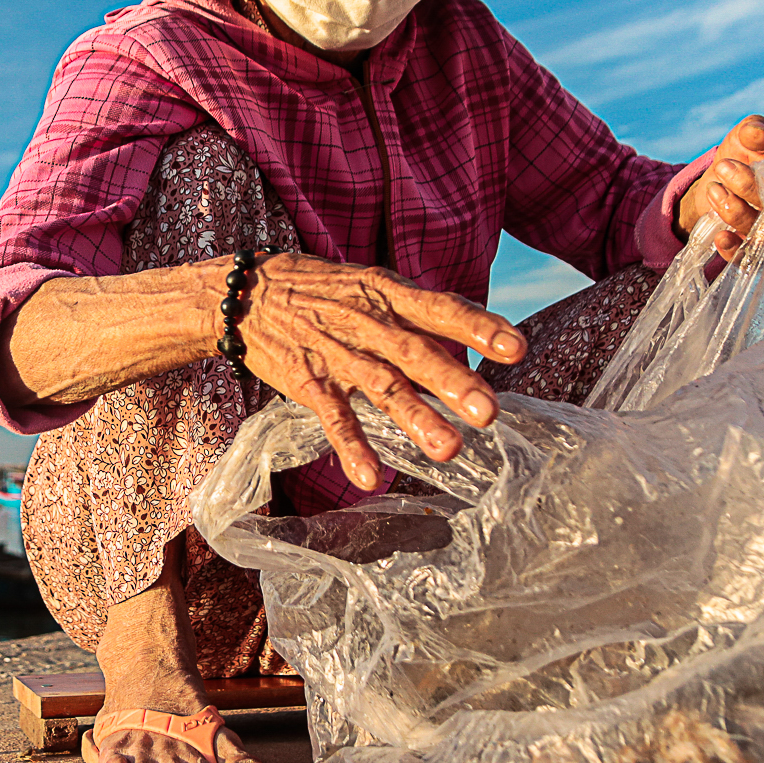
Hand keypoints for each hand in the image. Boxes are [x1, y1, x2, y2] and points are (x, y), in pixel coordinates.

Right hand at [234, 254, 526, 490]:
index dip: (478, 326)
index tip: (517, 348)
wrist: (246, 292)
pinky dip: (351, 447)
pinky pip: (333, 417)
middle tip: (489, 412)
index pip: (440, 308)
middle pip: (415, 353)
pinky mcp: (308, 381)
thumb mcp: (369, 285)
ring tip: (449, 450)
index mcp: (388, 295)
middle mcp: (368, 323)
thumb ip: (415, 313)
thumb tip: (472, 338)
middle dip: (453, 382)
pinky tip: (371, 477)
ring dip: (415, 418)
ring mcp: (338, 354)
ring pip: (382, 387)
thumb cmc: (321, 290)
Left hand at [674, 115, 763, 259]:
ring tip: (713, 189)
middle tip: (725, 167)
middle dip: (753, 188)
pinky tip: (721, 236)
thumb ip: (754, 130)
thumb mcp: (745, 136)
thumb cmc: (742, 154)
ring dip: (736, 212)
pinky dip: (734, 250)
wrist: (717, 181)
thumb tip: (761, 135)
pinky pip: (749, 259)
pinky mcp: (754, 251)